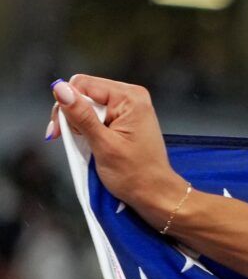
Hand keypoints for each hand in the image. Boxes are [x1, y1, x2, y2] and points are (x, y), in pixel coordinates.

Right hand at [45, 75, 190, 224]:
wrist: (155, 193)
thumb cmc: (135, 174)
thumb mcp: (103, 144)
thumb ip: (81, 116)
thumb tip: (60, 89)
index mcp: (130, 98)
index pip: (82, 84)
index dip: (66, 104)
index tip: (61, 130)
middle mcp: (131, 97)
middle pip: (83, 93)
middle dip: (71, 115)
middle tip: (67, 139)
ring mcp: (128, 108)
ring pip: (87, 106)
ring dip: (78, 125)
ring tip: (83, 144)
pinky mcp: (124, 119)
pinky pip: (96, 116)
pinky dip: (87, 129)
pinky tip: (89, 143)